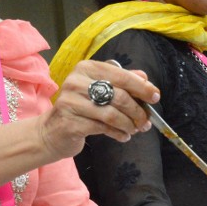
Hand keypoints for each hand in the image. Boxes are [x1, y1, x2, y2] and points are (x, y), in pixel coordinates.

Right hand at [38, 60, 158, 158]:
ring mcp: (71, 102)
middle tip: (145, 121)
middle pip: (118, 95)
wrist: (51, 131)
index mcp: (86, 68)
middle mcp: (76, 82)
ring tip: (134, 130)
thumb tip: (144, 77)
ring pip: (111, 114)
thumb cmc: (80, 108)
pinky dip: (118, 133)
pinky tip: (123, 136)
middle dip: (137, 110)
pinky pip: (102, 128)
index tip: (155, 97)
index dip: (141, 87)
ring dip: (128, 124)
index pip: (120, 75)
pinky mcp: (70, 123)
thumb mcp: (98, 90)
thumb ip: (121, 81)